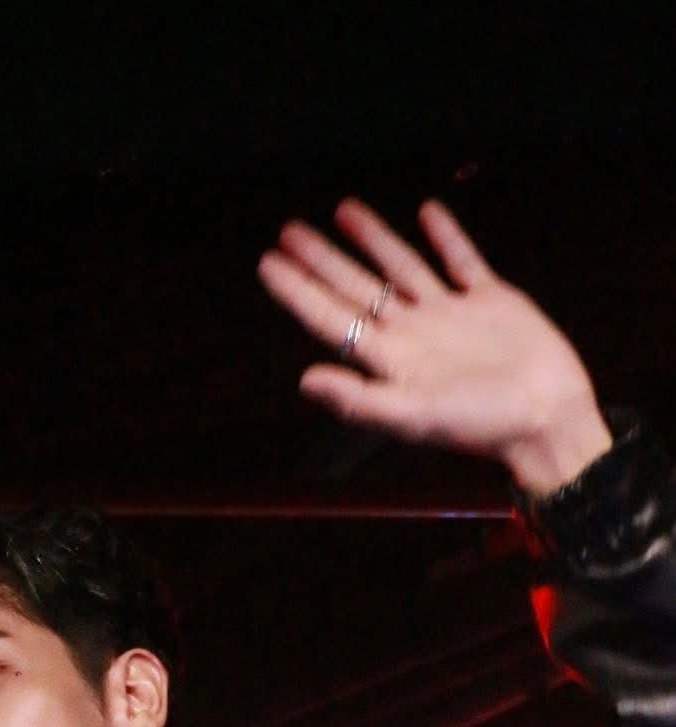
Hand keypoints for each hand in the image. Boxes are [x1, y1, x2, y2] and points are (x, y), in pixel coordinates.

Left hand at [258, 198, 611, 495]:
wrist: (548, 418)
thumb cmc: (481, 426)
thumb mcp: (413, 416)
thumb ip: (357, 400)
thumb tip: (305, 381)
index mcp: (391, 360)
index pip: (331, 318)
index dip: (297, 291)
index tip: (267, 264)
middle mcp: (413, 335)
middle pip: (356, 288)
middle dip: (321, 260)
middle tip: (289, 232)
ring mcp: (450, 317)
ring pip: (402, 269)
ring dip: (373, 241)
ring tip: (343, 212)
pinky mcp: (490, 302)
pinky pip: (462, 262)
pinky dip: (446, 237)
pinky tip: (428, 214)